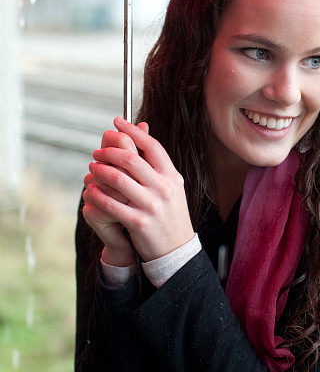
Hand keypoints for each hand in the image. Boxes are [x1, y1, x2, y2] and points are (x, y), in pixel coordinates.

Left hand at [82, 117, 194, 262]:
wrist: (176, 249)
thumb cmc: (169, 214)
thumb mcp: (171, 187)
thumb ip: (157, 163)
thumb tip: (143, 131)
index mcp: (172, 176)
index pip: (151, 146)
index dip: (132, 131)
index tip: (117, 122)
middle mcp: (164, 188)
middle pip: (131, 159)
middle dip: (109, 151)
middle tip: (97, 151)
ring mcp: (151, 205)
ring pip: (117, 179)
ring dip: (100, 170)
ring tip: (92, 168)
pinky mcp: (138, 222)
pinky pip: (110, 203)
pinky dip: (97, 194)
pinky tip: (91, 189)